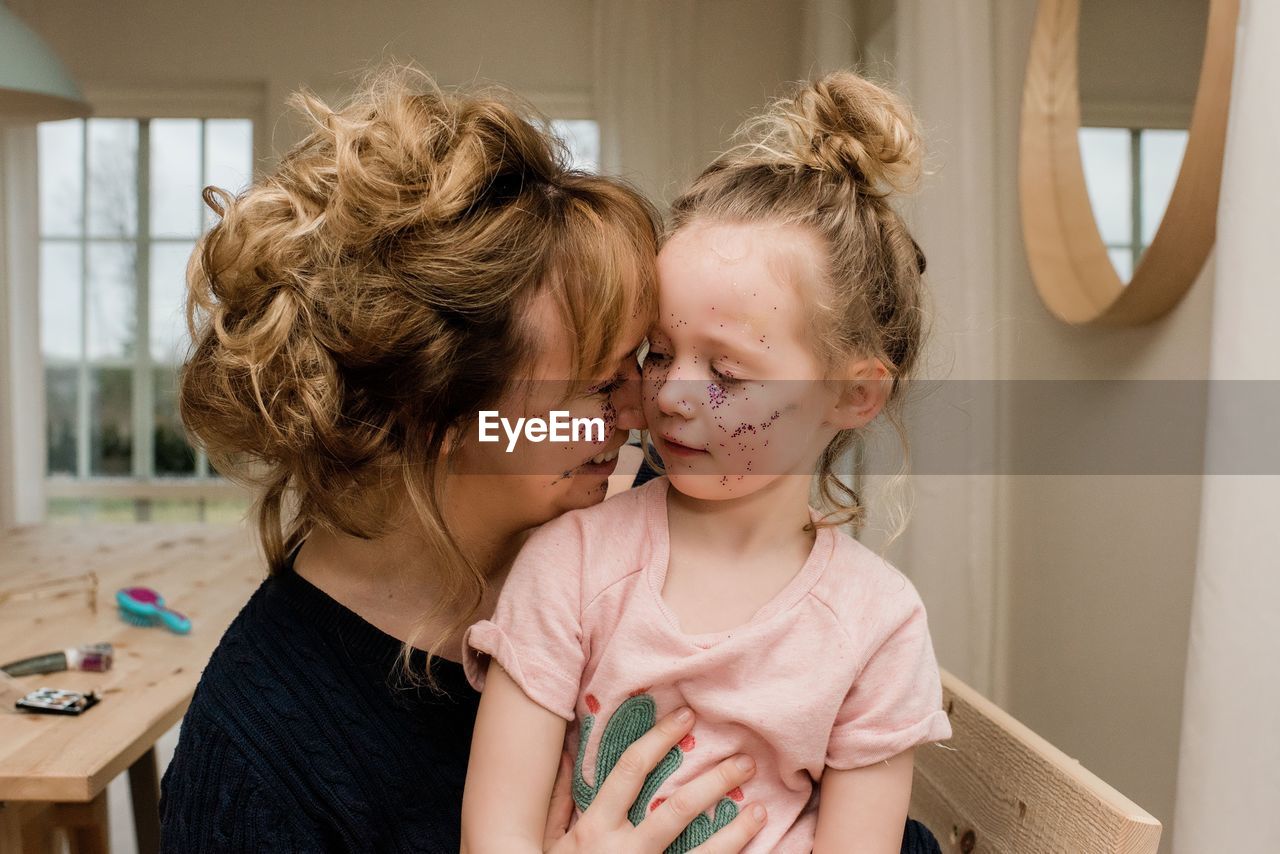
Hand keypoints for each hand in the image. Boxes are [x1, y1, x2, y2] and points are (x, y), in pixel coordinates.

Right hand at [544, 707, 766, 853]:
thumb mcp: (549, 841)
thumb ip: (559, 799)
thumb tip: (566, 752)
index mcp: (595, 827)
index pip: (631, 770)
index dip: (659, 738)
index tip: (686, 714)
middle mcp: (624, 851)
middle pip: (677, 807)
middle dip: (714, 780)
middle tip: (745, 761)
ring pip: (701, 853)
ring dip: (735, 831)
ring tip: (759, 810)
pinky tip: (749, 850)